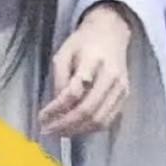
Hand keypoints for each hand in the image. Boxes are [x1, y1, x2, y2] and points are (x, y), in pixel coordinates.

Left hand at [38, 2, 135, 138]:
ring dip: (77, 131)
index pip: (74, 92)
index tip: (42, 116)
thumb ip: (59, 78)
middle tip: (48, 130)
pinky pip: (108, 120)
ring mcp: (120, 88)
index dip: (56, 108)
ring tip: (59, 132)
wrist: (111, 33)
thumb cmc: (84, 42)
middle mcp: (111, 76)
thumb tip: (56, 107)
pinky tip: (76, 128)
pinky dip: (90, 129)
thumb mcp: (64, 53)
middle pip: (88, 110)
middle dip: (65, 125)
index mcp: (94, 60)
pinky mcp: (124, 96)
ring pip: (99, 120)